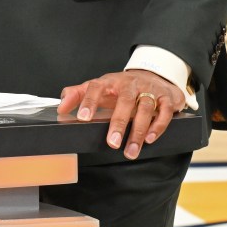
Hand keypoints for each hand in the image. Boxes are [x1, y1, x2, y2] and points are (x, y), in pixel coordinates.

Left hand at [58, 70, 186, 159]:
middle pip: (124, 101)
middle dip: (118, 123)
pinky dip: (158, 126)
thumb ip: (78, 95)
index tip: (82, 118)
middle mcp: (129, 84)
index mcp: (110, 81)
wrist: (155, 75)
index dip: (88, 101)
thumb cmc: (122, 87)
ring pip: (145, 108)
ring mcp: (149, 90)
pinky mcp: (166, 98)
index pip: (96, 87)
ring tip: (130, 150)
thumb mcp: (100, 87)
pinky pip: (164, 112)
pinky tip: (150, 139)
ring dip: (138, 131)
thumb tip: (60, 107)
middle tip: (112, 143)